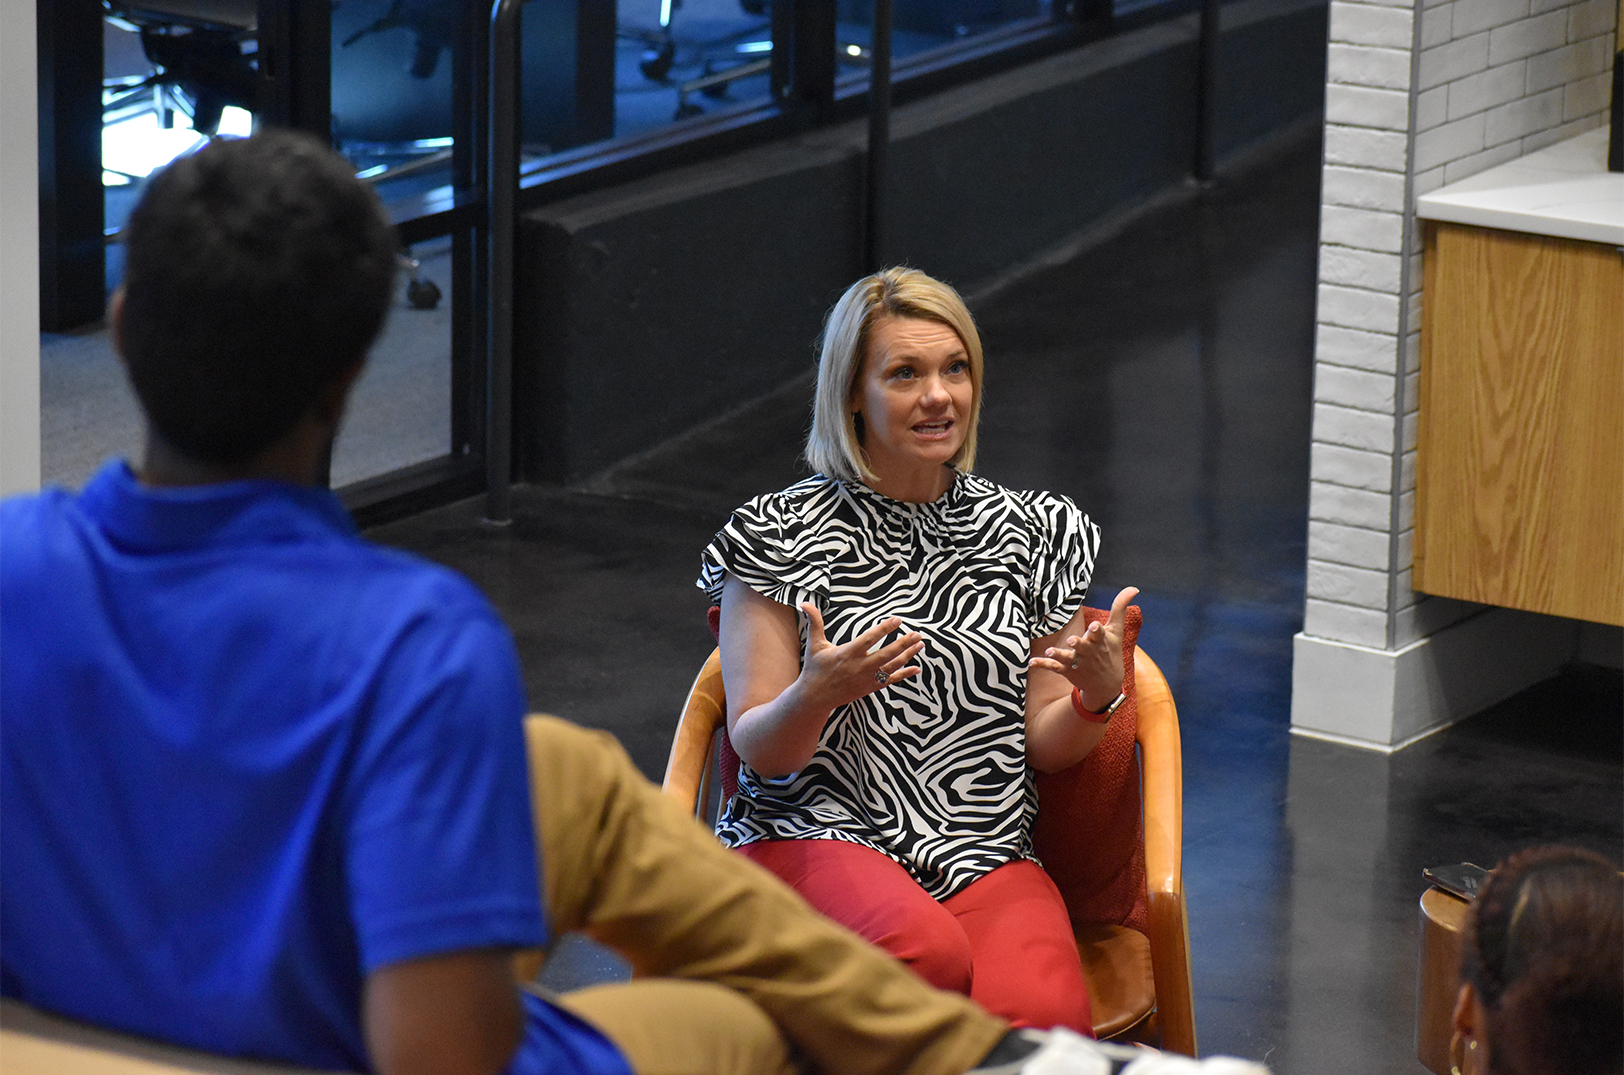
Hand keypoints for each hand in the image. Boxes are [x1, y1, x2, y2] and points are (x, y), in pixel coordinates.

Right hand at [798, 602, 923, 711]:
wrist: (815, 698)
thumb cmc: (815, 668)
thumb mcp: (814, 644)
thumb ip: (815, 622)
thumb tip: (805, 602)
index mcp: (847, 653)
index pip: (870, 639)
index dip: (884, 629)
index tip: (897, 620)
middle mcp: (859, 667)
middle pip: (886, 654)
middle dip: (903, 644)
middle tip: (917, 634)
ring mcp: (866, 679)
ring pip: (892, 667)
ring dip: (907, 655)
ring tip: (920, 645)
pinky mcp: (870, 688)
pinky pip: (890, 680)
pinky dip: (904, 674)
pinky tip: (916, 668)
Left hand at [1030, 585, 1138, 711]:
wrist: (1107, 685)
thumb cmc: (1110, 652)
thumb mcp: (1116, 631)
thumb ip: (1119, 608)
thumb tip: (1133, 588)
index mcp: (1100, 642)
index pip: (1100, 635)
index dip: (1097, 631)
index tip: (1095, 626)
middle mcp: (1088, 653)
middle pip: (1083, 647)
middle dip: (1079, 644)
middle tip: (1072, 640)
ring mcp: (1077, 662)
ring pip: (1067, 658)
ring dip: (1058, 655)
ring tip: (1050, 651)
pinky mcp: (1067, 669)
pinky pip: (1053, 667)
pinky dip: (1043, 664)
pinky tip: (1032, 662)